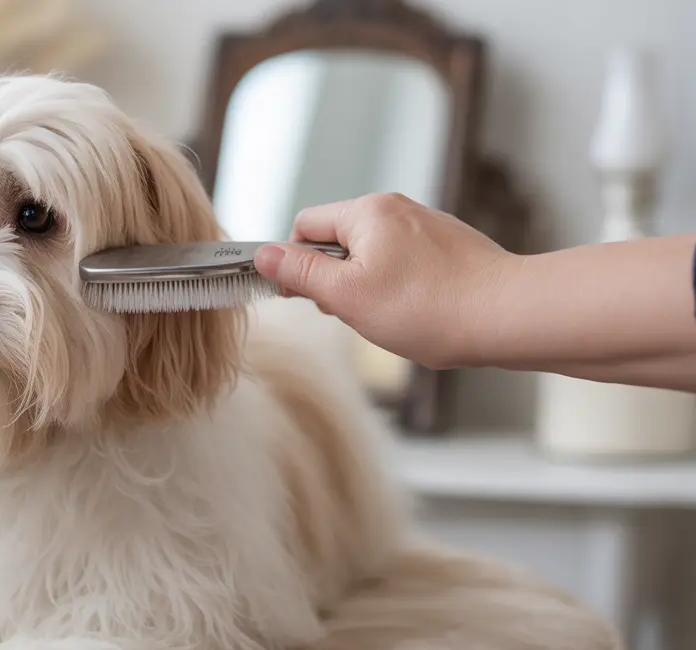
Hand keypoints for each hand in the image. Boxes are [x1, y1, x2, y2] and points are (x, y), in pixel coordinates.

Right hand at [253, 192, 518, 368]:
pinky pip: (405, 264)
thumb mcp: (347, 297)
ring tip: (392, 317)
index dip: (295, 264)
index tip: (304, 297)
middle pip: (339, 241)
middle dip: (336, 280)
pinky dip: (400, 290)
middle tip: (355, 313)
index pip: (305, 226)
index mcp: (368, 212)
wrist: (510, 315)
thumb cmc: (430, 308)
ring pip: (373, 256)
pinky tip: (419, 315)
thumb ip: (300, 273)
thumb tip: (263, 255)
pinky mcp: (450, 247)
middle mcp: (398, 208)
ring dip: (368, 288)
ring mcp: (427, 226)